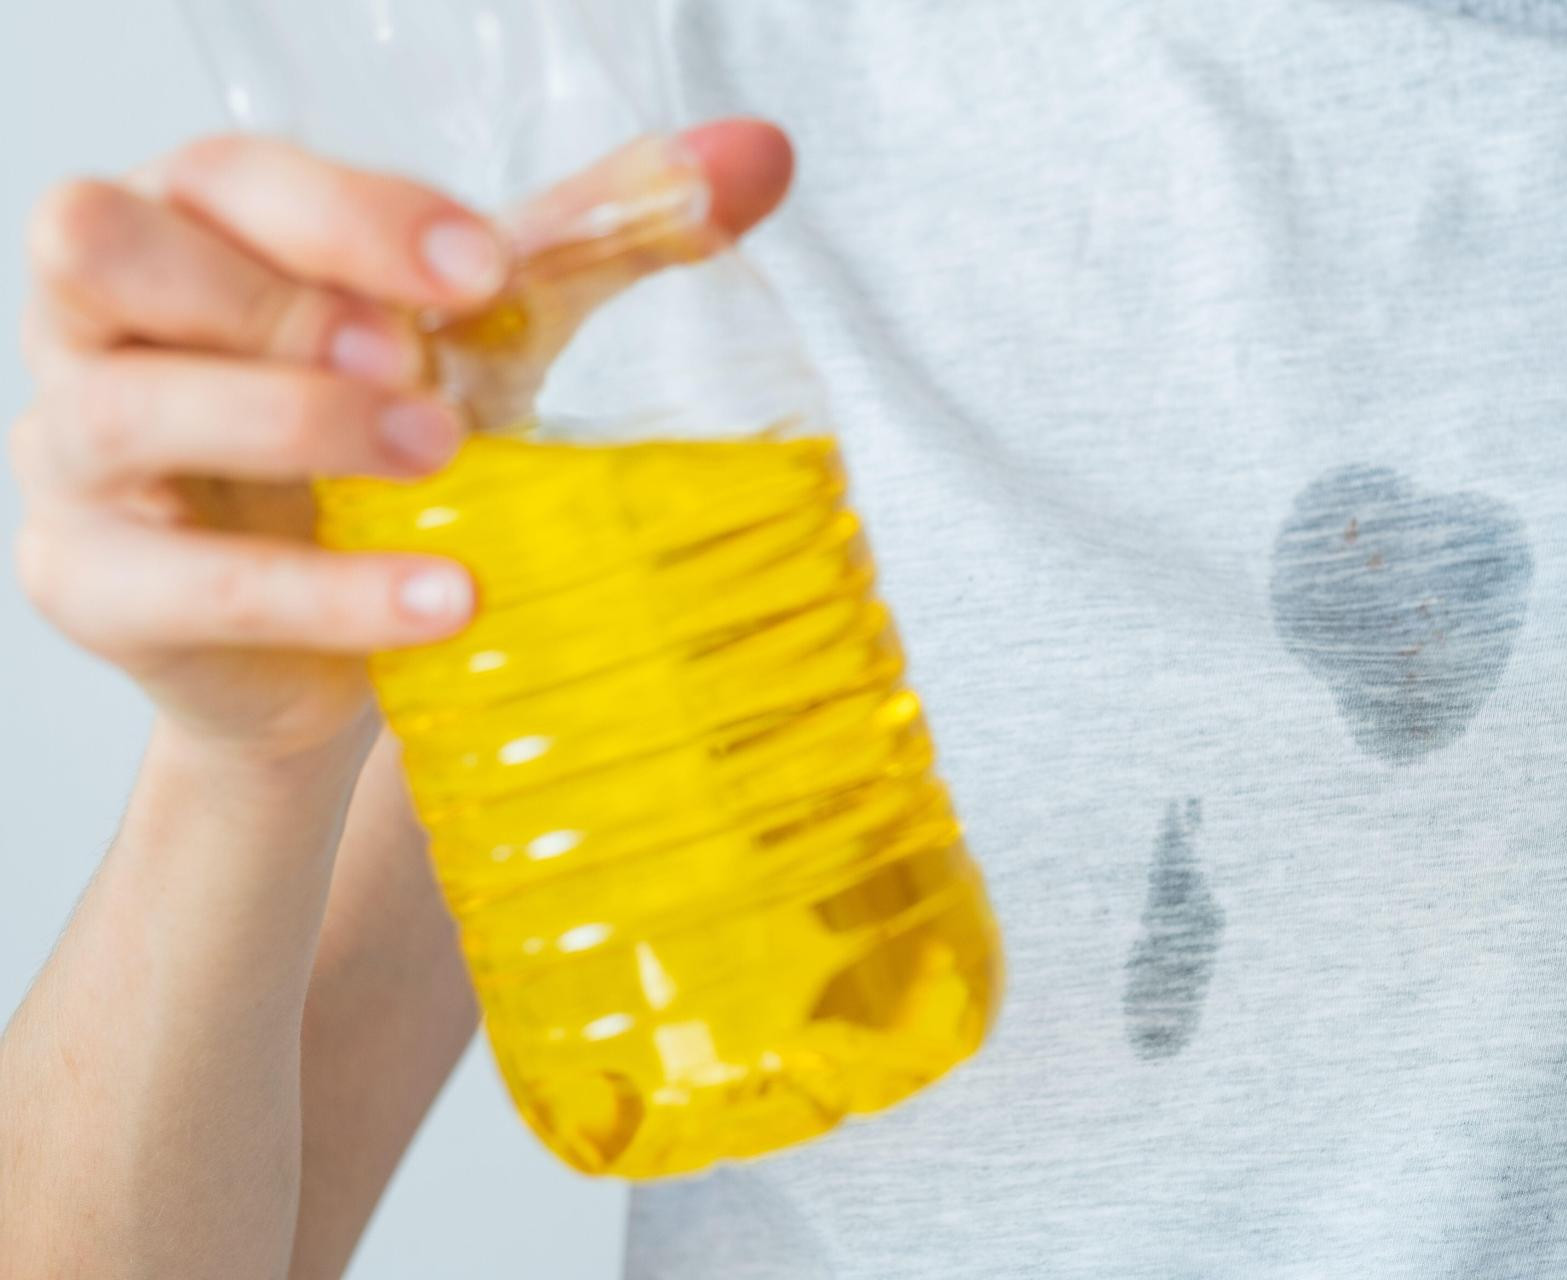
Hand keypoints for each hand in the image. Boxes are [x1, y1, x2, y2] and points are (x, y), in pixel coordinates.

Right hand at [12, 122, 794, 765]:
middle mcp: (102, 320)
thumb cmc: (381, 451)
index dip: (352, 213)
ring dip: (298, 426)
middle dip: (278, 297)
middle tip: (421, 365)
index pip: (228, 175)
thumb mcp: (480, 336)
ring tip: (444, 465)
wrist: (329, 636)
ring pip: (126, 406)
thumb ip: (598, 239)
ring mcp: (74, 452)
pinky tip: (442, 598)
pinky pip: (185, 582)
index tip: (484, 271)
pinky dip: (325, 592)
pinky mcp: (91, 584)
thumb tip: (759, 154)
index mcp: (191, 229)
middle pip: (107, 242)